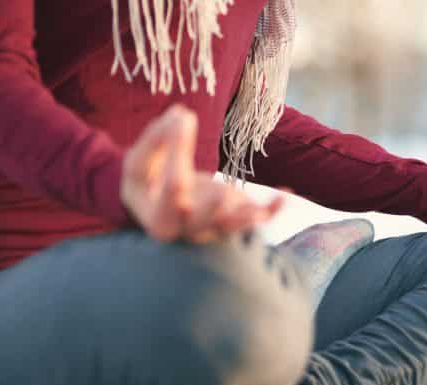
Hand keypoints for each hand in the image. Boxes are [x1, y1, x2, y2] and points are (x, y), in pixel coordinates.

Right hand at [121, 105, 283, 242]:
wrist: (160, 205)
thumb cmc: (148, 182)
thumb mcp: (141, 162)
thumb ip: (157, 138)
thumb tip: (180, 113)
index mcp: (159, 218)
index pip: (172, 188)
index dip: (177, 152)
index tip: (184, 117)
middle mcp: (188, 230)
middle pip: (200, 220)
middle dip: (211, 209)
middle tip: (220, 196)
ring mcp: (214, 228)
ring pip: (231, 226)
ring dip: (245, 217)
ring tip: (258, 210)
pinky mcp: (234, 219)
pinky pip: (256, 219)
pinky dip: (271, 210)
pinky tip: (285, 195)